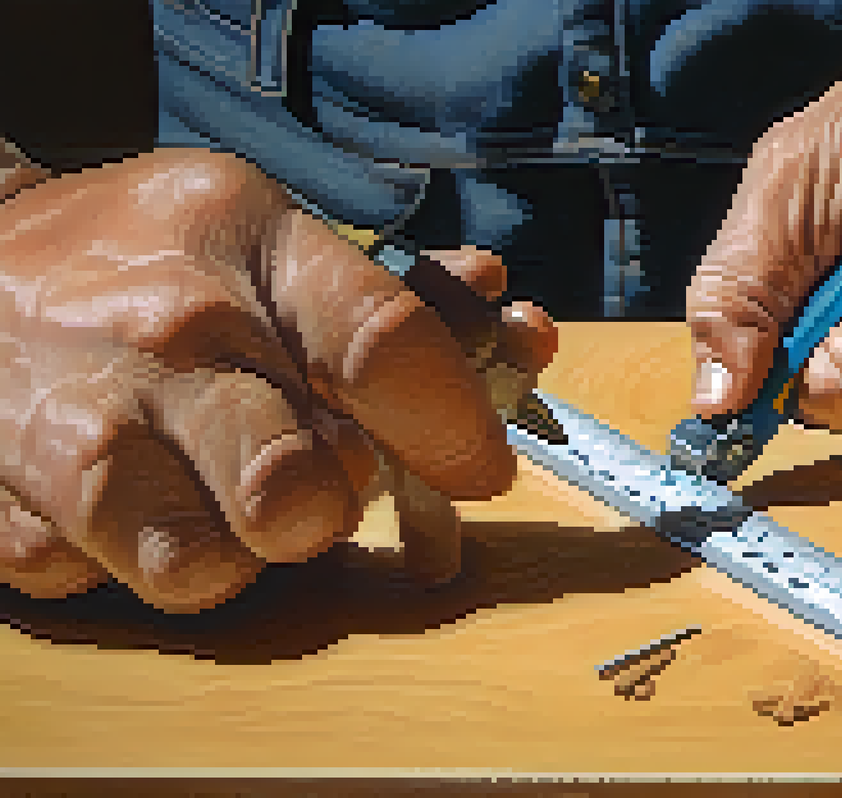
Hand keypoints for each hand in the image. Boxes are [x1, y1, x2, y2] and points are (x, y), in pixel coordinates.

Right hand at [0, 148, 556, 611]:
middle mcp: (163, 334)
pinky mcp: (4, 504)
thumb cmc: (146, 253)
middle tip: (315, 483)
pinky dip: (129, 563)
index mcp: (246, 245)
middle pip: (295, 484)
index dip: (455, 424)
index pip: (385, 345)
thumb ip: (397, 295)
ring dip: (234, 555)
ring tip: (220, 505)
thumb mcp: (268, 232)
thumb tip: (521, 333)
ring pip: (204, 565)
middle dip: (330, 506)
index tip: (479, 467)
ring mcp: (74, 422)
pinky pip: (103, 584)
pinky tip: (129, 505)